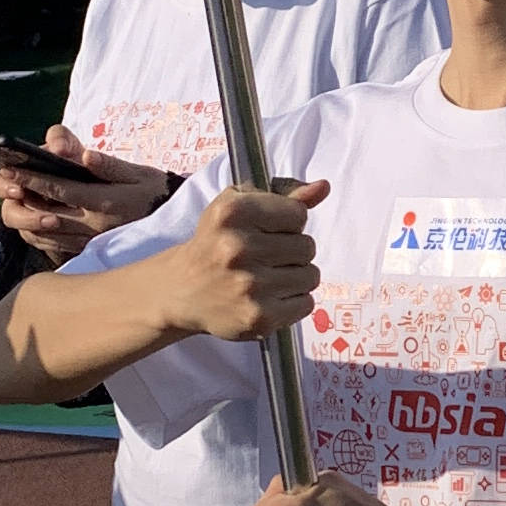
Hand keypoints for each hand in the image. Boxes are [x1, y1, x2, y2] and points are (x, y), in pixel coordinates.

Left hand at [0, 131, 173, 260]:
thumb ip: (108, 165)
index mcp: (105, 203)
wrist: (172, 221)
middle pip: (44, 214)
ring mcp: (89, 242)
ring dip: (24, 215)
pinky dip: (35, 232)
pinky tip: (29, 217)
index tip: (9, 167)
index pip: (59, 190)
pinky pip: (52, 246)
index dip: (31, 178)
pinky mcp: (88, 251)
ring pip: (44, 233)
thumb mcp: (137, 172)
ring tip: (13, 196)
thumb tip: (85, 155)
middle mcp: (94, 226)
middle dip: (19, 196)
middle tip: (4, 180)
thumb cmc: (152, 190)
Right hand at [167, 182, 326, 342]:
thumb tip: (323, 187)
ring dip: (296, 276)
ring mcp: (249, 286)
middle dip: (293, 251)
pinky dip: (294, 301)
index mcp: (232, 213)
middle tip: (266, 258)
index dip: (288, 223)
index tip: (269, 231)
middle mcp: (238, 248)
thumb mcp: (238, 206)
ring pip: (311, 275)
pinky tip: (270, 297)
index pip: (298, 214)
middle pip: (307, 246)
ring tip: (269, 278)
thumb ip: (284, 195)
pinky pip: (306, 303)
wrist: (182, 290)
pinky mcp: (258, 318)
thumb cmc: (216, 242)